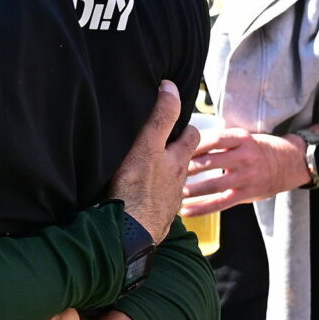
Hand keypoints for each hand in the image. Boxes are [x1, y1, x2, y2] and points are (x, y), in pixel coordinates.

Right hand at [107, 81, 191, 239]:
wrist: (128, 232)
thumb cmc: (135, 188)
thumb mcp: (147, 144)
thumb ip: (161, 117)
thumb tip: (171, 86)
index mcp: (175, 160)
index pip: (190, 135)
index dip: (185, 124)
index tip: (177, 116)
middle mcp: (176, 180)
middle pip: (184, 160)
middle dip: (180, 150)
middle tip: (168, 143)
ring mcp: (167, 201)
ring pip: (173, 182)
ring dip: (166, 176)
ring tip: (152, 172)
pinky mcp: (156, 219)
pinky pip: (160, 204)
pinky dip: (155, 199)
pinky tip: (144, 199)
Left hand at [183, 125, 304, 215]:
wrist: (290, 164)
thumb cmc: (259, 149)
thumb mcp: (244, 138)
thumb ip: (220, 141)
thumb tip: (186, 140)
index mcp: (241, 139)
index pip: (214, 138)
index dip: (193, 143)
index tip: (174, 146)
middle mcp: (244, 157)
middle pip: (211, 161)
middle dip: (187, 166)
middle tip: (166, 170)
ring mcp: (246, 177)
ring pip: (214, 184)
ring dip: (192, 189)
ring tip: (172, 191)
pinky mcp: (246, 194)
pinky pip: (221, 203)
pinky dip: (202, 208)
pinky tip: (185, 210)